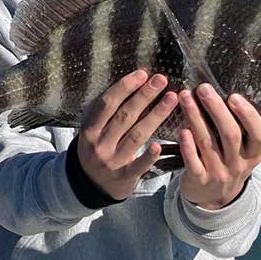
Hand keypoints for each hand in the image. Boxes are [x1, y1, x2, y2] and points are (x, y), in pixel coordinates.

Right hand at [77, 70, 178, 200]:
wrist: (89, 185)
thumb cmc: (95, 150)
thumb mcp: (92, 131)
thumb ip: (106, 114)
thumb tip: (132, 86)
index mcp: (89, 129)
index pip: (108, 104)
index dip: (125, 87)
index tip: (142, 74)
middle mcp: (99, 144)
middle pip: (125, 116)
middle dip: (144, 95)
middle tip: (161, 80)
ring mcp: (111, 161)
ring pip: (136, 135)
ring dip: (156, 115)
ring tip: (171, 99)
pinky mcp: (124, 177)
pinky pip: (139, 165)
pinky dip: (148, 155)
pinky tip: (159, 144)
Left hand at [178, 84, 260, 208]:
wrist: (214, 198)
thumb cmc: (226, 162)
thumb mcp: (241, 151)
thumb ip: (237, 128)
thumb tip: (223, 93)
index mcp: (253, 154)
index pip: (260, 135)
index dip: (248, 115)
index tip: (234, 96)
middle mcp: (238, 164)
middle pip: (230, 134)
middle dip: (215, 108)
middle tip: (203, 88)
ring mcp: (219, 173)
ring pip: (207, 143)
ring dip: (195, 117)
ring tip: (185, 97)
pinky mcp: (199, 180)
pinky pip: (193, 162)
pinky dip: (187, 145)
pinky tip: (181, 129)